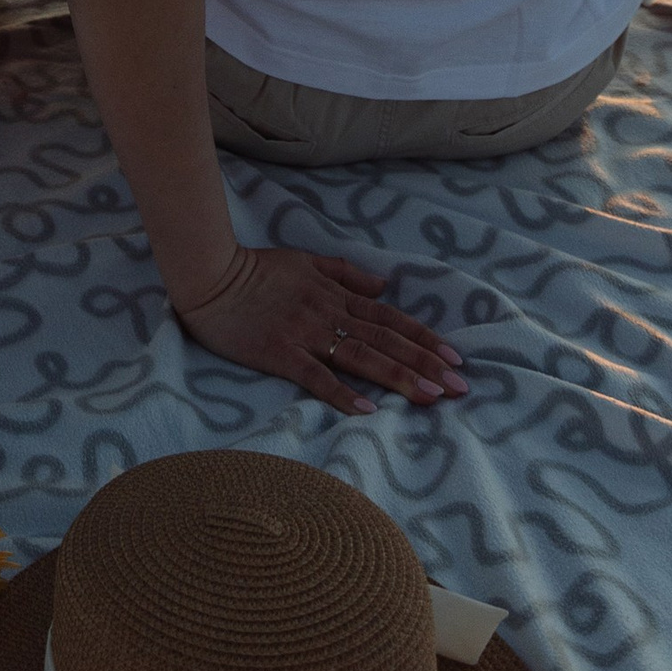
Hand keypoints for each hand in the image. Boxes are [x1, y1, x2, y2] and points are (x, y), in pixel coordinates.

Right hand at [172, 245, 467, 414]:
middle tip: (460, 387)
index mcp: (336, 294)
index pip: (389, 318)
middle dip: (425, 364)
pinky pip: (317, 376)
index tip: (454, 357)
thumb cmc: (255, 268)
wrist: (211, 275)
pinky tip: (369, 409)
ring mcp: (306, 333)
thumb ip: (345, 273)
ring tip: (432, 397)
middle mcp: (329, 314)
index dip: (423, 338)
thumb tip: (383, 285)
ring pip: (362, 357)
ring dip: (399, 378)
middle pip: (386, 341)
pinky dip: (344, 393)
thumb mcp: (306, 260)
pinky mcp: (281, 352)